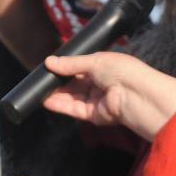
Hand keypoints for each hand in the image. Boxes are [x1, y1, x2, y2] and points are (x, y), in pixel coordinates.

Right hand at [42, 52, 175, 140]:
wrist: (137, 94)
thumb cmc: (123, 71)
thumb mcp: (95, 61)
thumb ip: (71, 64)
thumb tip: (49, 61)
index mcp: (104, 66)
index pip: (80, 66)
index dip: (65, 66)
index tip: (48, 66)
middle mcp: (100, 82)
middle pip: (74, 83)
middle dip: (58, 81)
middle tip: (39, 79)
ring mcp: (97, 99)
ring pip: (72, 97)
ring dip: (55, 94)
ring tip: (38, 90)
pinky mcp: (94, 115)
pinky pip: (74, 109)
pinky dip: (60, 105)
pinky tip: (45, 100)